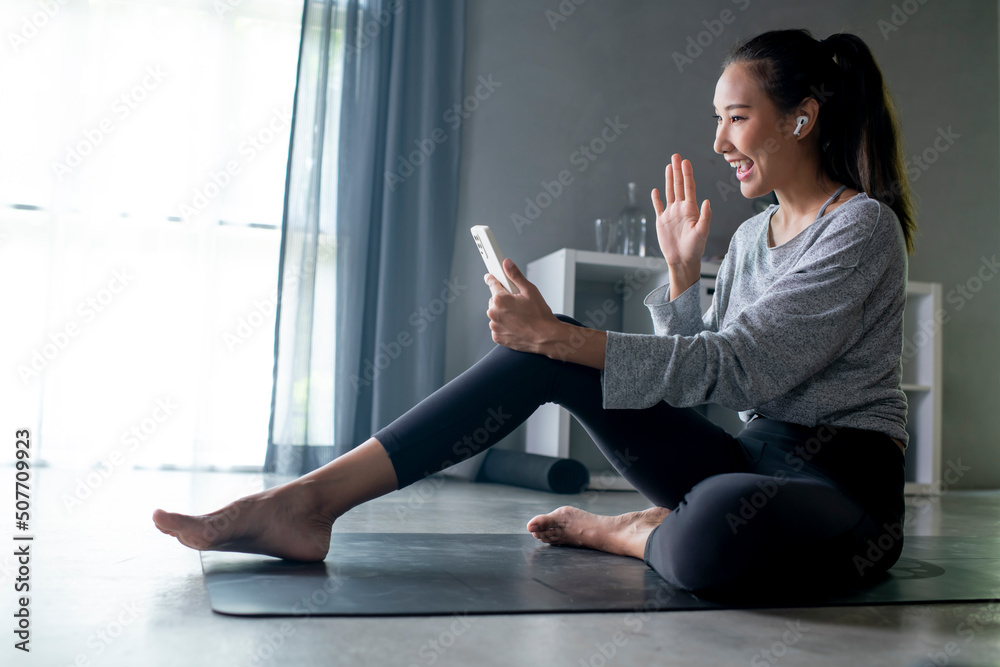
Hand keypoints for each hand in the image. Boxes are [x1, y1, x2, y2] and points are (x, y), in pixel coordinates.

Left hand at [485, 259, 560, 353]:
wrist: (546, 337)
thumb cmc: (540, 316)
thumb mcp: (530, 290)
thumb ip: (516, 276)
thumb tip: (507, 264)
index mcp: (500, 299)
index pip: (492, 284)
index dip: (493, 279)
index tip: (490, 277)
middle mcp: (494, 313)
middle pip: (494, 300)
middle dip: (504, 300)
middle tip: (518, 303)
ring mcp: (495, 326)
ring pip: (496, 314)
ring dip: (504, 313)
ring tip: (519, 316)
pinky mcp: (497, 336)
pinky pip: (498, 326)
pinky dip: (505, 325)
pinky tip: (517, 325)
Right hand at [651, 153, 711, 269]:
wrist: (682, 260)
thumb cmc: (695, 248)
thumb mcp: (702, 232)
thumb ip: (705, 217)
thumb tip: (707, 201)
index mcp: (691, 209)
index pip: (689, 187)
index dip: (687, 174)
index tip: (685, 162)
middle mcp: (681, 209)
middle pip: (678, 185)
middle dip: (677, 171)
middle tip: (676, 156)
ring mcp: (671, 214)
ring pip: (669, 192)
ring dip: (669, 179)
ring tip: (668, 166)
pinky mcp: (662, 221)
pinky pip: (658, 207)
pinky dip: (656, 198)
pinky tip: (656, 190)